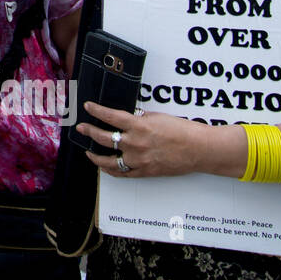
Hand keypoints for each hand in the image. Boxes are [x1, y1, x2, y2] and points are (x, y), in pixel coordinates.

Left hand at [78, 100, 215, 177]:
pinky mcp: (145, 171)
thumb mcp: (157, 117)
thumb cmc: (182, 130)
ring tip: (88, 151)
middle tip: (81, 128)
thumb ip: (139, 119)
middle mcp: (135, 143)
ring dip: (95, 155)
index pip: (110, 116)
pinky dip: (111, 170)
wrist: (199, 149)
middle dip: (89, 131)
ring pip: (109, 161)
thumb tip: (126, 119)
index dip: (96, 110)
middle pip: (104, 138)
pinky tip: (104, 166)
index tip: (88, 106)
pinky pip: (123, 173)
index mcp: (139, 126)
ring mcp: (139, 159)